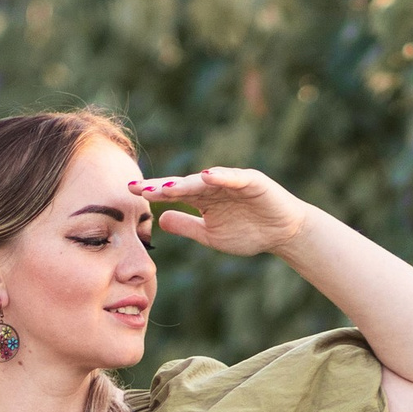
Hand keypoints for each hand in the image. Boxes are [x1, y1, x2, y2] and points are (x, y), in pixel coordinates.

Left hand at [129, 165, 308, 259]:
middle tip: (139, 189)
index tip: (129, 192)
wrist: (283, 233)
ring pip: (204, 181)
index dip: (152, 193)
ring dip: (185, 183)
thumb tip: (161, 220)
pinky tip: (206, 176)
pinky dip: (221, 176)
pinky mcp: (251, 181)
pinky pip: (234, 178)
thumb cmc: (249, 233)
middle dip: (161, 187)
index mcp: (201, 199)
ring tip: (166, 188)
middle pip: (182, 185)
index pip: (172, 194)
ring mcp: (231, 181)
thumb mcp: (211, 235)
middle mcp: (212, 186)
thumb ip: (187, 227)